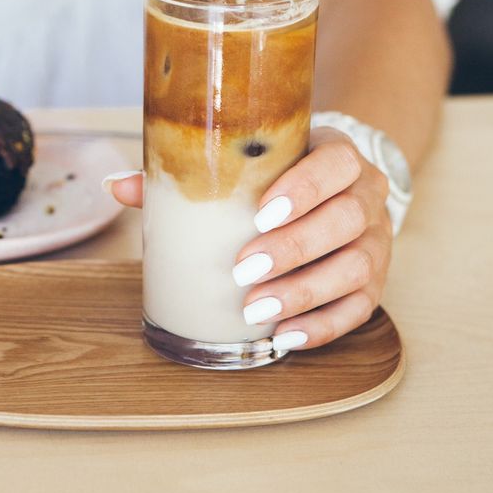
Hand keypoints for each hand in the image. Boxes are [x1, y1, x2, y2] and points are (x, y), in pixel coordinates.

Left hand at [105, 126, 391, 351]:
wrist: (332, 188)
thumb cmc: (277, 176)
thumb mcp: (246, 164)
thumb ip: (188, 174)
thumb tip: (115, 186)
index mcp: (338, 155)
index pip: (337, 164)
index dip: (306, 188)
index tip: (261, 212)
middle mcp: (366, 197)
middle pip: (345, 220)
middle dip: (294, 248)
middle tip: (244, 270)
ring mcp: (376, 241)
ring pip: (355, 268)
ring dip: (304, 292)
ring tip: (257, 309)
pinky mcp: (374, 282)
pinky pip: (360, 309)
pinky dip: (323, 326)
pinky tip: (286, 337)